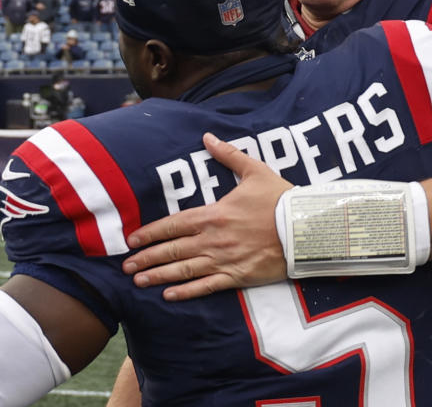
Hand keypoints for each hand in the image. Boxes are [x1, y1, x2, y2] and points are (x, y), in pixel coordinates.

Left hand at [122, 133, 290, 300]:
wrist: (306, 228)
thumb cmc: (281, 199)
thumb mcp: (255, 171)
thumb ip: (228, 155)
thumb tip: (208, 137)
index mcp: (215, 213)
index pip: (174, 224)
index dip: (151, 233)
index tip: (132, 240)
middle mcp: (214, 239)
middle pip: (173, 249)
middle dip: (147, 258)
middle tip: (125, 266)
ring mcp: (225, 260)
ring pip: (185, 270)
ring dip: (159, 275)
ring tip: (138, 281)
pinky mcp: (238, 276)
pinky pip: (207, 286)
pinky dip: (186, 292)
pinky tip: (169, 295)